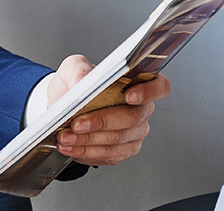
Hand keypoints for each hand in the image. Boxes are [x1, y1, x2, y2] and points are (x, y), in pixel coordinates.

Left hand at [45, 54, 170, 166]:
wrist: (63, 107)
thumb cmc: (75, 85)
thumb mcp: (72, 68)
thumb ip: (78, 69)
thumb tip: (83, 81)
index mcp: (136, 83)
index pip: (159, 86)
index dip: (149, 92)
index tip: (129, 96)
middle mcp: (141, 109)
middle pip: (132, 118)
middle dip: (101, 122)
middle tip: (76, 124)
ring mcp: (135, 132)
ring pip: (118, 139)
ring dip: (88, 140)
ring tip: (65, 137)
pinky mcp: (123, 150)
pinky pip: (109, 154)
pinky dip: (86, 151)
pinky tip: (70, 147)